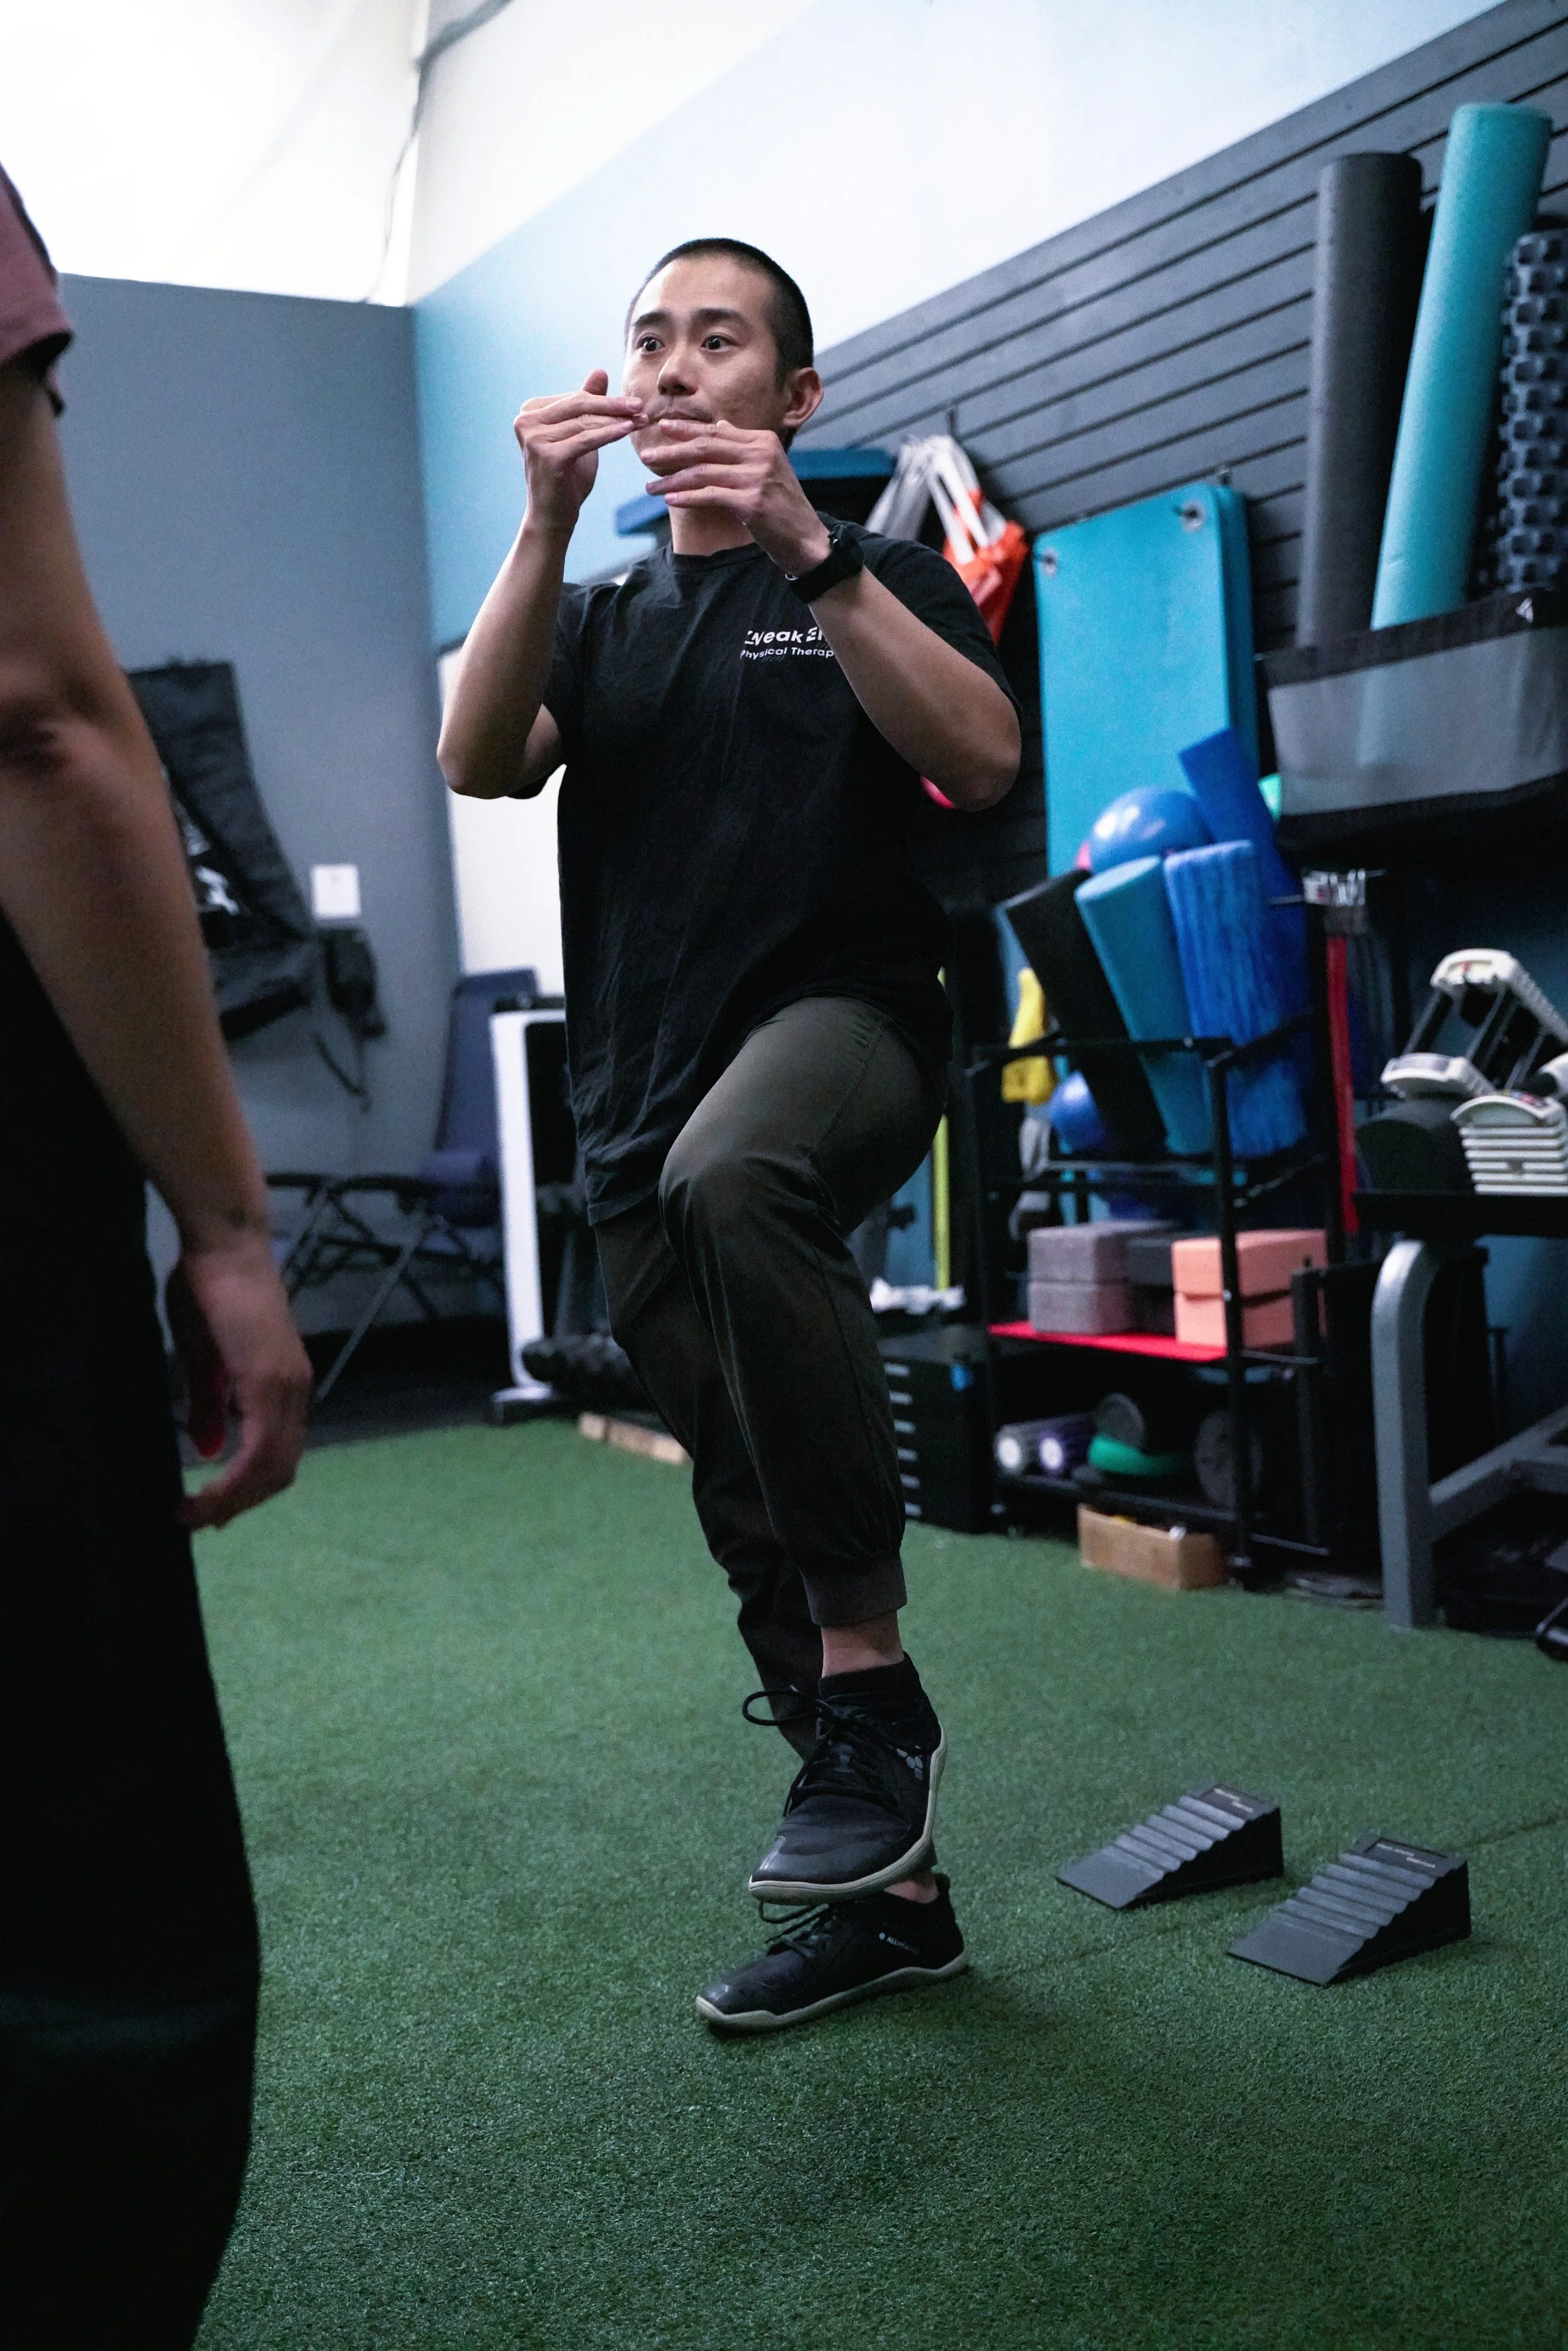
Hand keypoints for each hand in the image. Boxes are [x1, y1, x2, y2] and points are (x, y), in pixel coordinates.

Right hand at [167, 1233, 312, 1531]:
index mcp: (284, 1386)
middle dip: (238, 1504)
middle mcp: (295, 1391)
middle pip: (279, 1471)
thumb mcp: (204, 1358)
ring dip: (232, 1500)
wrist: (222, 1244)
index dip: (247, 1489)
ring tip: (193, 1515)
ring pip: (272, 1468)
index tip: (209, 1510)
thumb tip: (206, 1450)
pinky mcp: (269, 1381)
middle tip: (199, 1522)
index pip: (278, 1455)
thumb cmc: (210, 1291)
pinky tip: (203, 1490)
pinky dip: (233, 1480)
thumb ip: (209, 1404)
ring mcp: (287, 1386)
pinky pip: (259, 1450)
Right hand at [514, 370, 645, 533]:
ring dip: (617, 419)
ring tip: (641, 419)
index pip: (575, 399)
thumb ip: (586, 405)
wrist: (553, 516)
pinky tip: (629, 430)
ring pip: (585, 422)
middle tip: (641, 405)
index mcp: (530, 411)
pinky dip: (610, 434)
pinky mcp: (547, 455)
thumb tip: (600, 371)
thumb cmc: (567, 477)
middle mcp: (526, 420)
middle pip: (579, 406)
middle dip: (614, 406)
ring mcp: (533, 438)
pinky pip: (586, 439)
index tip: (634, 402)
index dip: (606, 400)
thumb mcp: (578, 435)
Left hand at [637, 419, 830, 574]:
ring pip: (703, 472)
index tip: (662, 429)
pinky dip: (687, 498)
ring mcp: (756, 478)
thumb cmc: (783, 506)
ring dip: (673, 480)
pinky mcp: (751, 503)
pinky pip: (709, 497)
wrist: (806, 538)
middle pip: (705, 448)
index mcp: (763, 441)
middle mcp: (760, 454)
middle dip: (672, 452)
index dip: (686, 430)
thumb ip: (742, 446)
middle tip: (647, 457)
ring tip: (651, 488)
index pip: (716, 432)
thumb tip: (719, 426)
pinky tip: (670, 500)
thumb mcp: (766, 467)